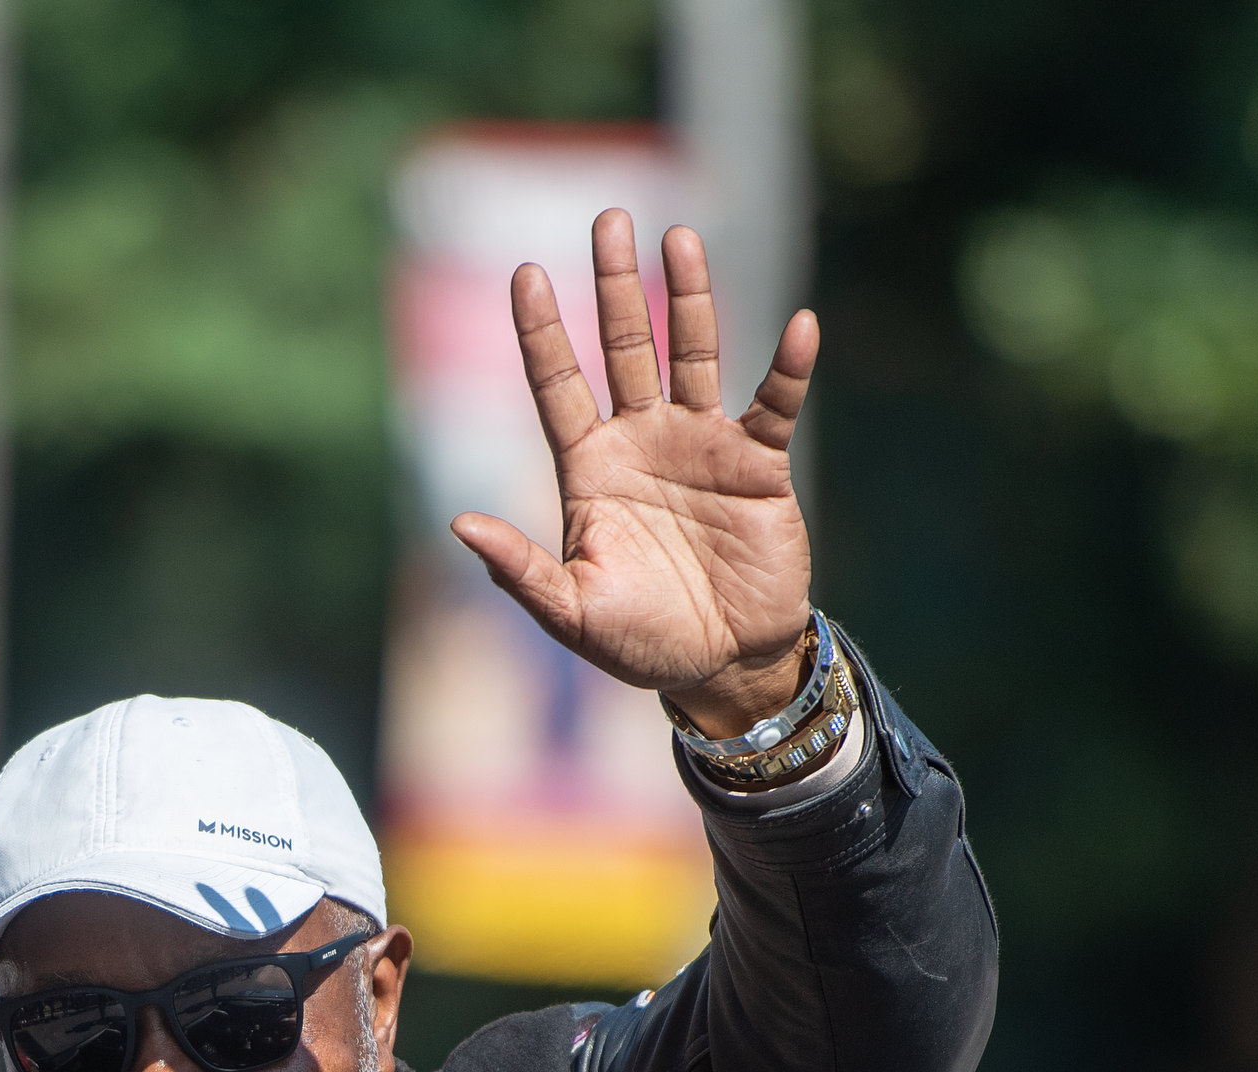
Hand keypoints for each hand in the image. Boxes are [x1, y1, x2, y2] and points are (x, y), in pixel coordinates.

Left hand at [451, 211, 818, 733]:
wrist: (722, 666)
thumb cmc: (641, 642)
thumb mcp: (572, 612)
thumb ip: (519, 570)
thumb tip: (458, 522)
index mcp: (591, 470)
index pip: (559, 385)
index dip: (541, 331)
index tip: (524, 272)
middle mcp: (642, 442)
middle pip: (623, 347)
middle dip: (614, 286)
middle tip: (608, 219)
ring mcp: (701, 445)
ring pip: (692, 354)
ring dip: (690, 297)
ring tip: (680, 236)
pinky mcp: (758, 462)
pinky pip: (774, 403)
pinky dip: (788, 367)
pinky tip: (799, 326)